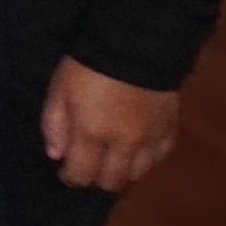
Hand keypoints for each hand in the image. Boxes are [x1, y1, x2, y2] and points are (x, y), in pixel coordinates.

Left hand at [44, 59, 183, 192]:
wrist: (137, 44)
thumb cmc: (89, 65)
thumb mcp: (59, 90)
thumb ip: (54, 125)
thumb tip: (57, 156)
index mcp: (92, 134)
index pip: (82, 175)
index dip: (71, 178)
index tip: (67, 171)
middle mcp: (124, 144)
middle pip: (112, 182)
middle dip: (97, 178)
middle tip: (90, 165)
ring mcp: (151, 139)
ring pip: (139, 174)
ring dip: (123, 171)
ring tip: (113, 157)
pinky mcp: (171, 129)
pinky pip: (160, 157)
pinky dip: (147, 158)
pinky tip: (138, 148)